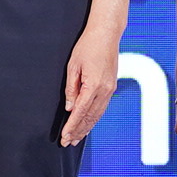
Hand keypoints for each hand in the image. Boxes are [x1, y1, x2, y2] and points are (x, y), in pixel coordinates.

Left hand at [59, 20, 124, 145]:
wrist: (106, 34)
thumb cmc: (88, 46)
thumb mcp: (73, 66)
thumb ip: (71, 89)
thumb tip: (70, 108)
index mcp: (94, 85)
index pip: (80, 112)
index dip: (72, 126)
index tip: (65, 137)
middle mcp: (105, 90)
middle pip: (90, 117)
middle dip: (78, 131)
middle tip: (68, 142)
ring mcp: (110, 89)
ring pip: (98, 115)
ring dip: (87, 127)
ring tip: (77, 138)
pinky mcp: (111, 86)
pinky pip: (102, 108)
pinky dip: (94, 118)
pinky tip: (88, 124)